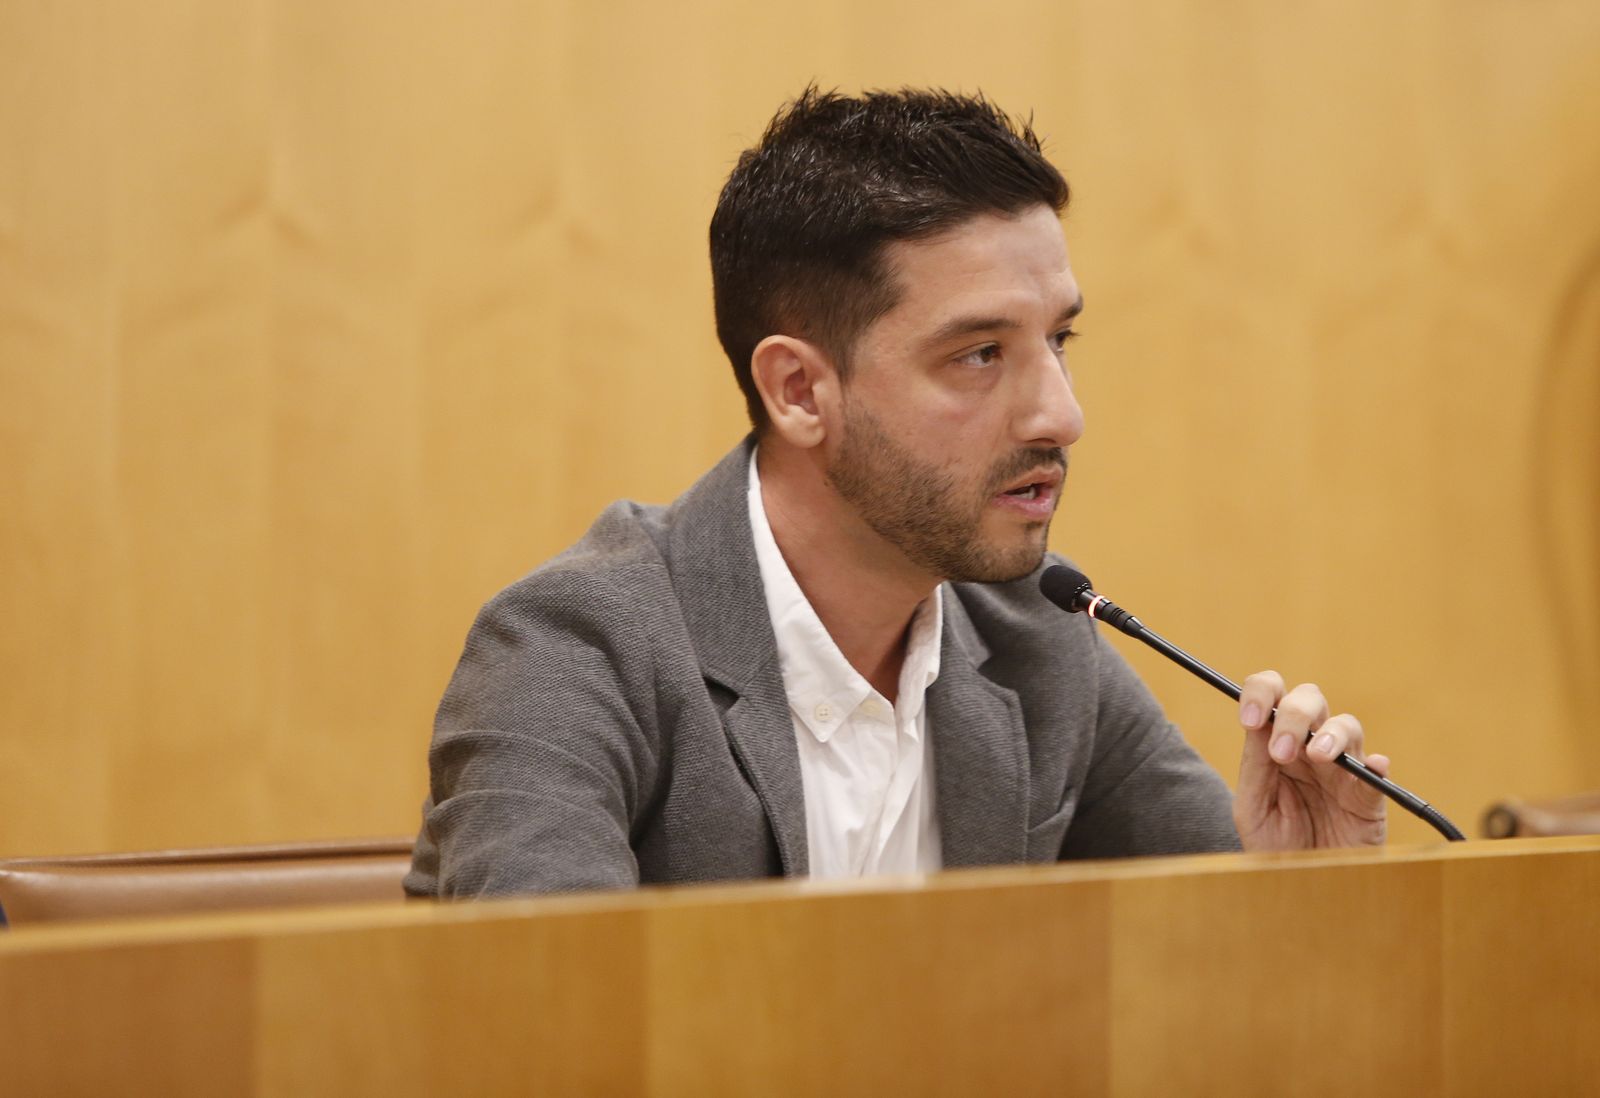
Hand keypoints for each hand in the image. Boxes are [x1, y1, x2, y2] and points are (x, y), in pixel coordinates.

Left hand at [1232, 671, 1386, 850]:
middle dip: (1294, 715)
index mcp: (1274, 744)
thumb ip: (1254, 767)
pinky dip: (1375, 764)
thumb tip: (1260, 724)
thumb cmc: (1273, 847)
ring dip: (1330, 733)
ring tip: (1318, 757)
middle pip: (1310, 699)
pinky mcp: (1369, 796)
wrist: (1300, 889)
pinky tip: (1370, 768)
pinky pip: (1378, 770)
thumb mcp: (1252, 809)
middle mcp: (1308, 748)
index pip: (1270, 696)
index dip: (1260, 693)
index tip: (1248, 719)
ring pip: (1346, 724)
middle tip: (1281, 751)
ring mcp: (1341, 769)